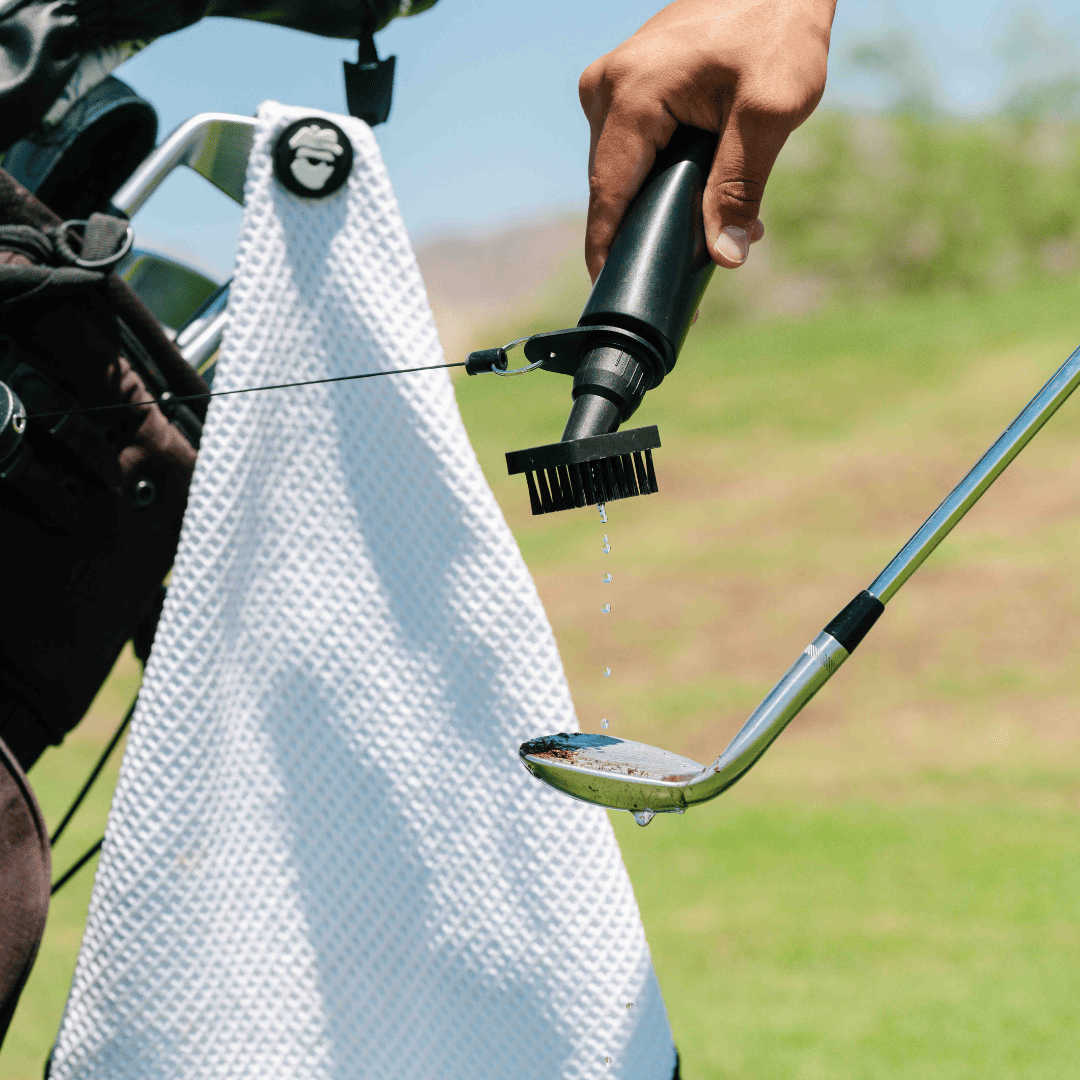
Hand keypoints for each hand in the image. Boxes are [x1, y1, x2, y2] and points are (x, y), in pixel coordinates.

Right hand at [579, 0, 835, 280]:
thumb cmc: (779, 25)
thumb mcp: (770, 110)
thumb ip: (741, 186)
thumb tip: (724, 257)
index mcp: (629, 95)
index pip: (608, 197)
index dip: (611, 253)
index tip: (620, 296)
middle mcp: (605, 90)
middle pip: (614, 190)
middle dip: (652, 230)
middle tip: (702, 267)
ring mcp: (610, 87)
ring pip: (624, 173)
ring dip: (662, 205)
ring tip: (717, 230)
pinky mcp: (625, 87)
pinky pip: (634, 150)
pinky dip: (664, 176)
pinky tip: (704, 190)